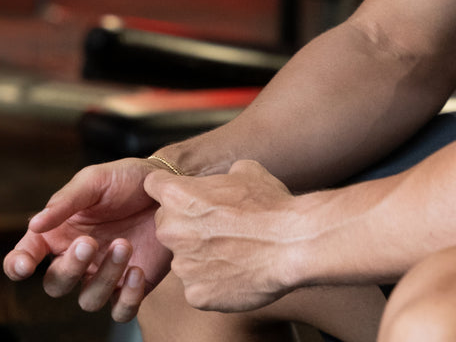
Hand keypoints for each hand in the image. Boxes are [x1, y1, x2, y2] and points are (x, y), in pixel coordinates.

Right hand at [3, 157, 171, 322]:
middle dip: (69, 267)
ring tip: (124, 244)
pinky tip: (137, 271)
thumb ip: (66, 201)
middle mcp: (79, 258)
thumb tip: (35, 223)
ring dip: (103, 277)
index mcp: (61, 232)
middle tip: (89, 242)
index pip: (27, 255)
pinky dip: (126, 298)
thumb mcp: (96, 180)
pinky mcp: (132, 286)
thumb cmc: (128, 179)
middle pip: (56, 284)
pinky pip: (120, 311)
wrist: (170, 185)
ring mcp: (104, 274)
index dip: (18, 264)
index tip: (25, 265)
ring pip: (88, 300)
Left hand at [145, 159, 295, 311]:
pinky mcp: (195, 294)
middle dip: (184, 223)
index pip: (153, 185)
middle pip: (165, 224)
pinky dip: (211, 280)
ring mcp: (182, 266)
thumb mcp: (247, 171)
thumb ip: (221, 176)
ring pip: (182, 257)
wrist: (292, 244)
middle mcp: (173, 230)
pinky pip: (196, 285)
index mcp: (180, 196)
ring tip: (231, 249)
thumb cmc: (271, 205)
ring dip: (198, 254)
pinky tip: (234, 269)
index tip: (180, 193)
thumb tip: (224, 179)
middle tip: (215, 225)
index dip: (168, 188)